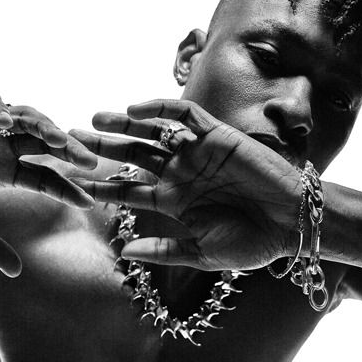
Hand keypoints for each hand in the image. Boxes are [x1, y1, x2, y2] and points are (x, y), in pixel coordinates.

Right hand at [0, 91, 97, 275]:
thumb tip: (16, 272)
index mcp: (1, 169)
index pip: (42, 176)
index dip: (64, 187)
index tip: (86, 201)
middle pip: (42, 142)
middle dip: (66, 149)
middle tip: (89, 163)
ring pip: (22, 116)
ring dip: (42, 125)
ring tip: (58, 139)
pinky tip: (5, 122)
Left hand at [70, 99, 303, 270]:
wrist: (293, 224)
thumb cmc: (252, 244)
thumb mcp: (202, 253)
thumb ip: (164, 252)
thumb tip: (124, 252)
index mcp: (174, 202)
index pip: (128, 191)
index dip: (100, 187)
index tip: (69, 185)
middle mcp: (181, 174)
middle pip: (133, 156)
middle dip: (102, 149)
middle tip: (69, 142)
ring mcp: (198, 153)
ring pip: (153, 132)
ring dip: (124, 125)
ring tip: (94, 120)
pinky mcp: (217, 135)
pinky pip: (185, 114)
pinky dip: (162, 108)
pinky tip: (136, 109)